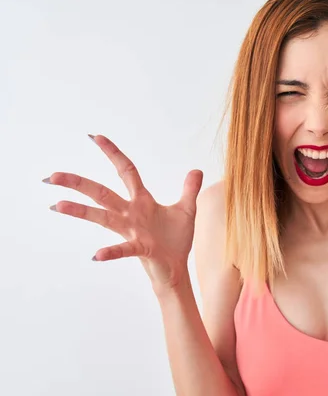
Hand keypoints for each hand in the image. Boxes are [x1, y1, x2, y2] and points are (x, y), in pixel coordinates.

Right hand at [45, 134, 203, 292]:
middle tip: (52, 176)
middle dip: (78, 183)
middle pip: (102, 193)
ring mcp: (133, 232)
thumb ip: (189, 189)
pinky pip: (123, 250)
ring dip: (81, 212)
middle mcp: (132, 214)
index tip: (95, 137)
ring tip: (57, 205)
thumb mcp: (187, 210)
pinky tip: (96, 255)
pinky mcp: (140, 249)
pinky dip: (110, 252)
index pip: (126, 171)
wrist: (176, 268)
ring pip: (104, 218)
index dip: (113, 153)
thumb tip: (196, 170)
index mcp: (143, 201)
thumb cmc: (176, 240)